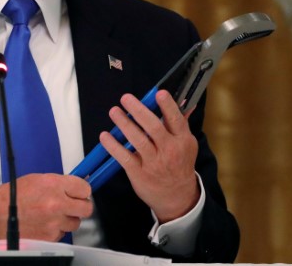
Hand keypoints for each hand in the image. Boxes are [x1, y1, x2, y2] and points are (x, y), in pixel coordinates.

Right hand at [0, 173, 92, 241]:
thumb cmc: (15, 195)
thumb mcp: (39, 179)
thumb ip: (60, 183)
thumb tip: (78, 187)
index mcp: (54, 185)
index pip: (85, 189)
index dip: (83, 191)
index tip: (79, 192)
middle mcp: (57, 204)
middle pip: (86, 208)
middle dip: (81, 206)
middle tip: (74, 205)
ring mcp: (54, 222)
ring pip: (75, 223)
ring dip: (68, 219)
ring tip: (54, 215)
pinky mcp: (50, 237)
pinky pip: (63, 233)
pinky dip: (57, 229)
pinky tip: (45, 223)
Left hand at [99, 89, 199, 222]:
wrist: (178, 197)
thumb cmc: (179, 165)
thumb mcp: (186, 144)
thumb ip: (179, 123)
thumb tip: (180, 99)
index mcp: (182, 141)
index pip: (175, 120)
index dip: (168, 106)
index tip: (158, 93)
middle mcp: (169, 151)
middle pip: (153, 127)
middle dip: (138, 111)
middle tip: (125, 99)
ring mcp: (154, 163)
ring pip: (138, 140)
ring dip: (124, 124)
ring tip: (114, 112)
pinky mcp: (139, 173)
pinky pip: (125, 157)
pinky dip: (113, 146)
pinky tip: (105, 136)